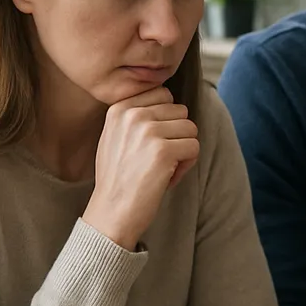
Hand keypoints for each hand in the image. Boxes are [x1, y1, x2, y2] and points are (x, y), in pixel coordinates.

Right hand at [82, 87, 199, 249]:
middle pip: (181, 111)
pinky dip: (186, 164)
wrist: (112, 211)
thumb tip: (169, 99)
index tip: (150, 141)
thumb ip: (137, 115)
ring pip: (191, 128)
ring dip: (183, 150)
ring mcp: (148, 131)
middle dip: (176, 134)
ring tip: (161, 167)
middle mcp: (133, 115)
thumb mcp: (116, 135)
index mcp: (120, 108)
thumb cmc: (119, 176)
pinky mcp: (164, 151)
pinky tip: (166, 176)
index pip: (164, 94)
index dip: (166, 119)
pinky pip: (194, 147)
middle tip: (157, 157)